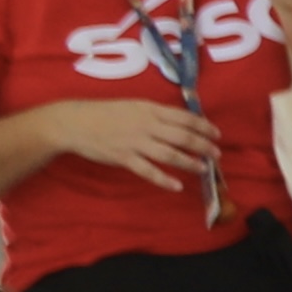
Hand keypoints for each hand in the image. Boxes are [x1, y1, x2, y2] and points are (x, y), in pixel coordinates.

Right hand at [39, 93, 225, 182]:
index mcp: (150, 110)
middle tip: (217, 154)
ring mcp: (135, 142)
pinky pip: (148, 171)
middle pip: (182, 136)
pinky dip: (164, 179)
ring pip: (170, 154)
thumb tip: (181, 121)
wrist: (74, 122)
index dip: (204, 126)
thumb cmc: (105, 113)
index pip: (185, 117)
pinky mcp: (123, 157)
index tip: (216, 134)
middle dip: (203, 146)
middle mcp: (146, 125)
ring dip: (190, 162)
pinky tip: (177, 186)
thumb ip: (156, 113)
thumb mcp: (134, 106)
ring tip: (204, 168)